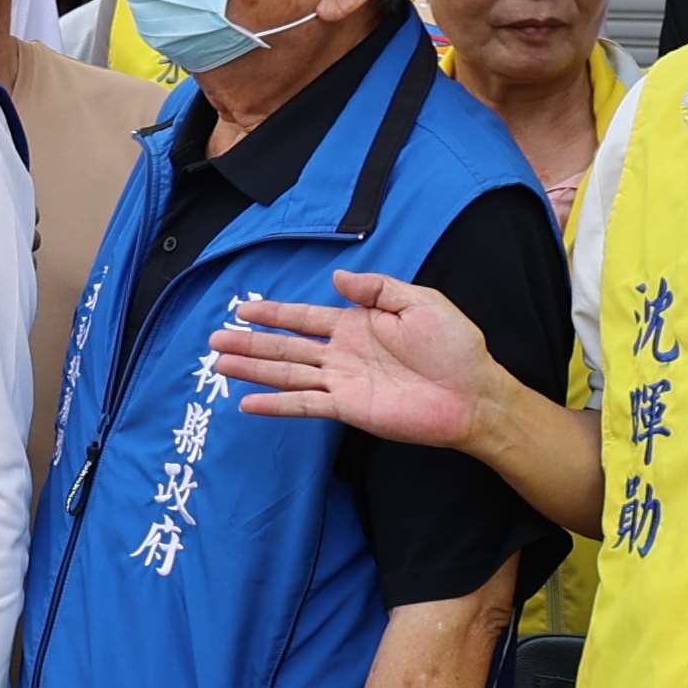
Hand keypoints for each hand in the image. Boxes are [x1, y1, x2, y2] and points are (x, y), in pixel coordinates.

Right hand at [212, 269, 502, 448]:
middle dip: (249, 343)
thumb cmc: (455, 347)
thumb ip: (377, 289)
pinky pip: (304, 405)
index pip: (303, 317)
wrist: (474, 394)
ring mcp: (342, 382)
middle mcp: (341, 353)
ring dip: (252, 370)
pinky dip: (276, 405)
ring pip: (286, 374)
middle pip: (285, 347)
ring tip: (218, 365)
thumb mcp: (421, 302)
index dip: (272, 313)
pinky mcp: (348, 408)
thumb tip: (336, 278)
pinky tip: (248, 403)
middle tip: (213, 340)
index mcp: (356, 324)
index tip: (243, 309)